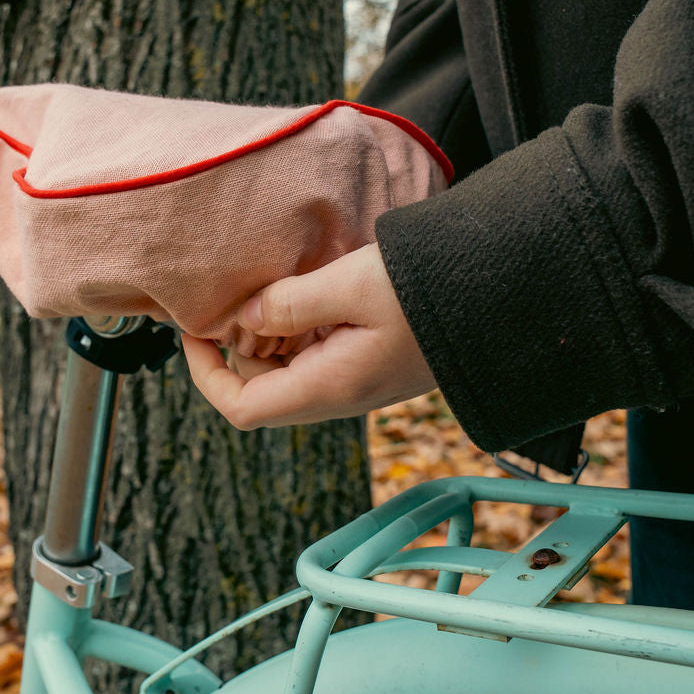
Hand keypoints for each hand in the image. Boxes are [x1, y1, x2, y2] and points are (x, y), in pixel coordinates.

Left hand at [182, 243, 435, 428]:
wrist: (501, 297)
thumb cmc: (432, 291)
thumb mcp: (351, 284)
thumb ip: (290, 301)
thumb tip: (246, 316)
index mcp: (328, 386)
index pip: (242, 408)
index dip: (206, 374)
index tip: (193, 332)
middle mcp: (339, 393)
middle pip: (260, 388)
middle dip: (238, 347)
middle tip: (239, 295)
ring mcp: (357, 379)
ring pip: (287, 368)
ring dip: (269, 333)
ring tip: (273, 287)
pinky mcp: (371, 360)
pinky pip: (316, 352)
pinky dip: (298, 326)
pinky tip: (306, 289)